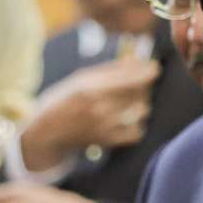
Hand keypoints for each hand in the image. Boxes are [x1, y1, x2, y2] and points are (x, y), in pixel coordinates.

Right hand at [17, 58, 160, 171]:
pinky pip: (137, 131)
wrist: (48, 132)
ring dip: (140, 103)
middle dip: (143, 85)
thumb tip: (138, 60)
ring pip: (142, 111)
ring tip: (129, 100)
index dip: (150, 71)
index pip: (133, 78)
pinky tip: (126, 119)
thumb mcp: (82, 78)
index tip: (153, 68)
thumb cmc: (65, 99)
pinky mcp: (109, 142)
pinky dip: (136, 124)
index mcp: (92, 88)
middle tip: (136, 83)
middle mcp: (100, 108)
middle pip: (141, 93)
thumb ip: (111, 70)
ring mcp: (105, 127)